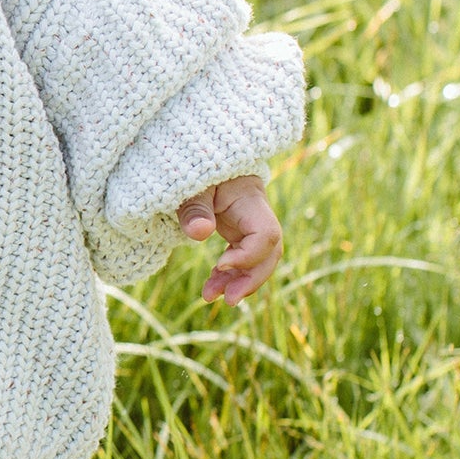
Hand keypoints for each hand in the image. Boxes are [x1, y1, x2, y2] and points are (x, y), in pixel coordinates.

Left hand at [178, 175, 282, 306]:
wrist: (199, 158)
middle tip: (227, 300)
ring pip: (257, 260)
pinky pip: (242, 258)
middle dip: (251, 279)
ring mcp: (249, 225)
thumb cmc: (195, 167)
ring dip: (238, 281)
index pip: (265, 234)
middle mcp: (256, 215)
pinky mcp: (238, 232)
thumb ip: (194, 208)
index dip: (249, 255)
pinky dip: (229, 274)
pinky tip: (212, 287)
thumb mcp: (190, 185)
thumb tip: (199, 233)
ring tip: (210, 296)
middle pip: (269, 253)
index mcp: (250, 200)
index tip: (219, 264)